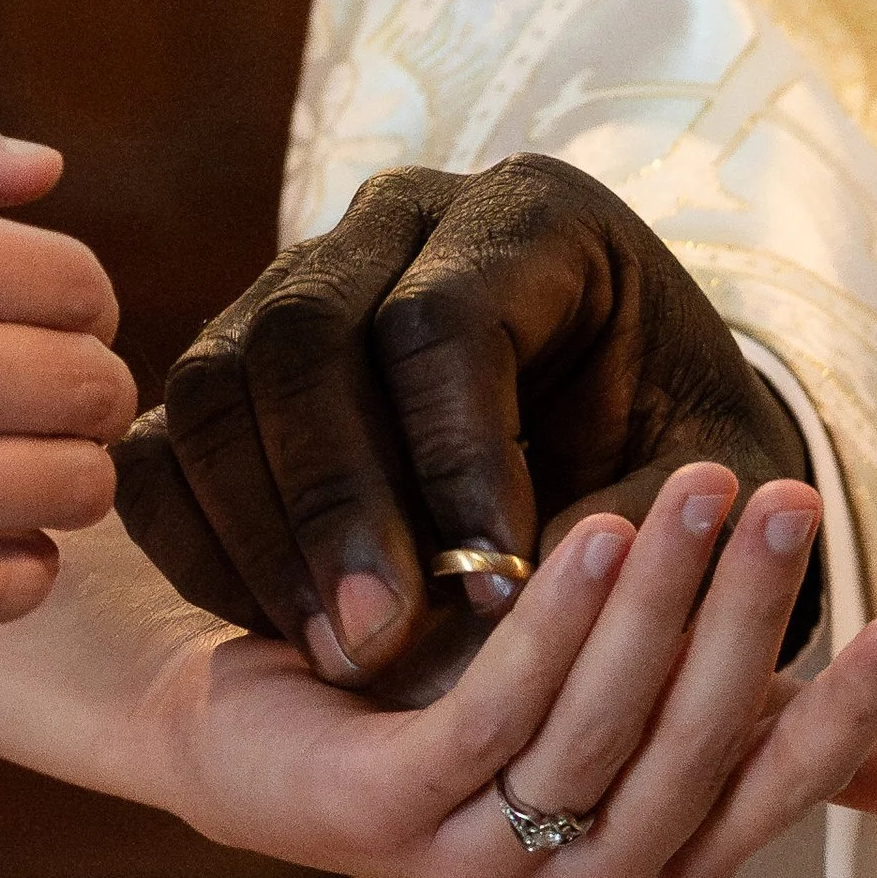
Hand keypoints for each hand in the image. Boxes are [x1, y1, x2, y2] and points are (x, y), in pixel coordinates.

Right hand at [0, 87, 136, 665]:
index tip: (26, 329)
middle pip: (91, 390)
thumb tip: (43, 171)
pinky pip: (10, 587)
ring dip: (56, 481)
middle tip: (26, 408)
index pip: (77, 285)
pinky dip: (10, 567)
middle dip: (81, 393)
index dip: (73, 307)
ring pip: (70, 490)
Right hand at [114, 156, 808, 686]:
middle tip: (378, 645)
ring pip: (216, 384)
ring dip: (262, 535)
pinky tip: (275, 632)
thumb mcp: (710, 498)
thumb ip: (631, 544)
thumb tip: (497, 621)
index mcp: (532, 220)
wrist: (631, 459)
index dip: (454, 460)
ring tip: (335, 657)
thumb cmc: (685, 471)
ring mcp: (292, 288)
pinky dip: (201, 545)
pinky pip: (167, 446)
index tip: (494, 587)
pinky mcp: (233, 373)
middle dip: (335, 504)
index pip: (444, 318)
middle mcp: (395, 227)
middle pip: (304, 335)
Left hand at [155, 462, 876, 877]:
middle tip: (794, 498)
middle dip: (751, 620)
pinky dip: (551, 625)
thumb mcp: (644, 714)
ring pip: (600, 731)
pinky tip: (593, 529)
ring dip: (658, 604)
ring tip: (706, 488)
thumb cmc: (476, 702)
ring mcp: (478, 861)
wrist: (266, 710)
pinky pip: (494, 718)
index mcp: (652, 864)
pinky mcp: (387, 812)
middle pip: (693, 752)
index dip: (849, 720)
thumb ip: (774, 738)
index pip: (776, 797)